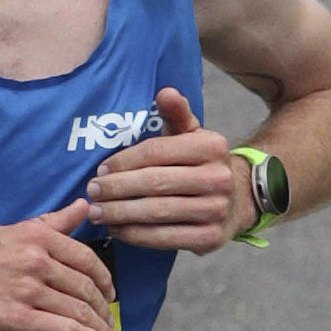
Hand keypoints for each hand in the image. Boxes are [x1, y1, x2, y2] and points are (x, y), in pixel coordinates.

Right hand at [0, 199, 118, 330]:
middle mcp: (36, 261)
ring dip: (100, 327)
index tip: (109, 292)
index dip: (104, 278)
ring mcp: (29, 291)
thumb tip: (83, 206)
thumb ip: (50, 223)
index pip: (86, 258)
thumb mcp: (10, 232)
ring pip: (78, 311)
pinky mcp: (20, 321)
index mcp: (37, 237)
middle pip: (85, 287)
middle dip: (103, 307)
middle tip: (109, 319)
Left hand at [80, 87, 243, 253]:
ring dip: (120, 213)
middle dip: (116, 189)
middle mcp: (218, 178)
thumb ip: (176, 114)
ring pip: (156, 212)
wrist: (238, 200)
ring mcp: (216, 210)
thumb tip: (165, 91)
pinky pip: (164, 238)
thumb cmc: (201, 164)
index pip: (156, 152)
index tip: (100, 170)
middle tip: (92, 192)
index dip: (123, 162)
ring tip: (97, 213)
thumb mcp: (191, 134)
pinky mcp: (210, 238)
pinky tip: (117, 230)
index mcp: (211, 146)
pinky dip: (135, 235)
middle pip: (154, 183)